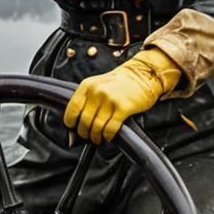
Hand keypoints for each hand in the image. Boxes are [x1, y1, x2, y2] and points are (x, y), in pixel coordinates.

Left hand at [63, 48, 181, 144]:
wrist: (142, 75)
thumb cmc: (120, 82)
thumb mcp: (98, 85)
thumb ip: (87, 100)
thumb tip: (76, 122)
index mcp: (87, 85)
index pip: (72, 109)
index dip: (71, 122)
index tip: (74, 128)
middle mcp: (97, 92)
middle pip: (84, 121)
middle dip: (84, 133)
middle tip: (87, 136)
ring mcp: (110, 100)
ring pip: (96, 127)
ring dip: (96, 137)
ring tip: (98, 138)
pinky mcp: (123, 108)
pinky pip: (110, 128)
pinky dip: (108, 136)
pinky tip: (108, 137)